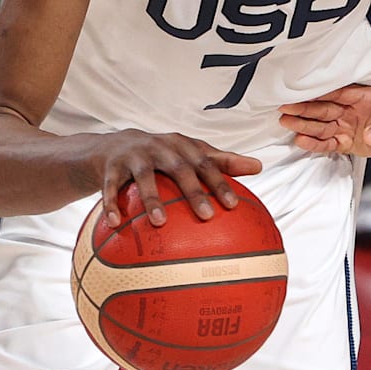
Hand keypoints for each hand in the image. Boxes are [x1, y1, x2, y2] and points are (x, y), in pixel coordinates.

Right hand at [91, 129, 262, 227]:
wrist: (115, 145)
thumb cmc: (163, 154)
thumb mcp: (191, 154)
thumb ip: (223, 161)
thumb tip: (260, 167)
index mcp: (182, 146)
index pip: (206, 163)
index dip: (220, 182)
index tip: (234, 206)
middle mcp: (160, 147)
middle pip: (179, 169)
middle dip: (193, 192)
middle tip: (206, 216)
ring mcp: (134, 156)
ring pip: (144, 177)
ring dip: (152, 199)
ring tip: (160, 222)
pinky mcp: (111, 167)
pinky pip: (110, 187)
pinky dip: (112, 204)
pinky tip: (116, 224)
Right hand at [278, 84, 370, 155]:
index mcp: (363, 96)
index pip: (338, 93)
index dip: (321, 93)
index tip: (303, 93)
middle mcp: (349, 110)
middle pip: (323, 108)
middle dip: (304, 108)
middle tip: (285, 107)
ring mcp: (345, 125)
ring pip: (321, 125)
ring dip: (303, 124)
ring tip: (285, 122)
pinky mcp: (345, 141)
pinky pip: (328, 143)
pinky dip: (315, 144)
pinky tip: (300, 141)